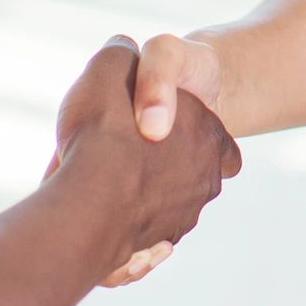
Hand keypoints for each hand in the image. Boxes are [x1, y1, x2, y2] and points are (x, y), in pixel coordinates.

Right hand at [49, 37, 238, 284]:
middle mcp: (204, 184)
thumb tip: (121, 51)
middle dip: (156, 170)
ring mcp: (179, 221)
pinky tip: (93, 218)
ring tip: (97, 188)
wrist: (87, 205)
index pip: (218, 140)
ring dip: (135, 202)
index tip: (157, 129)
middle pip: (187, 177)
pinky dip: (121, 235)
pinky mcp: (148, 254)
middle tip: (118, 157)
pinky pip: (137, 245)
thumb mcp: (113, 66)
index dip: (188, 129)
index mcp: (210, 138)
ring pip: (160, 211)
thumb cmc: (105, 132)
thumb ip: (121, 55)